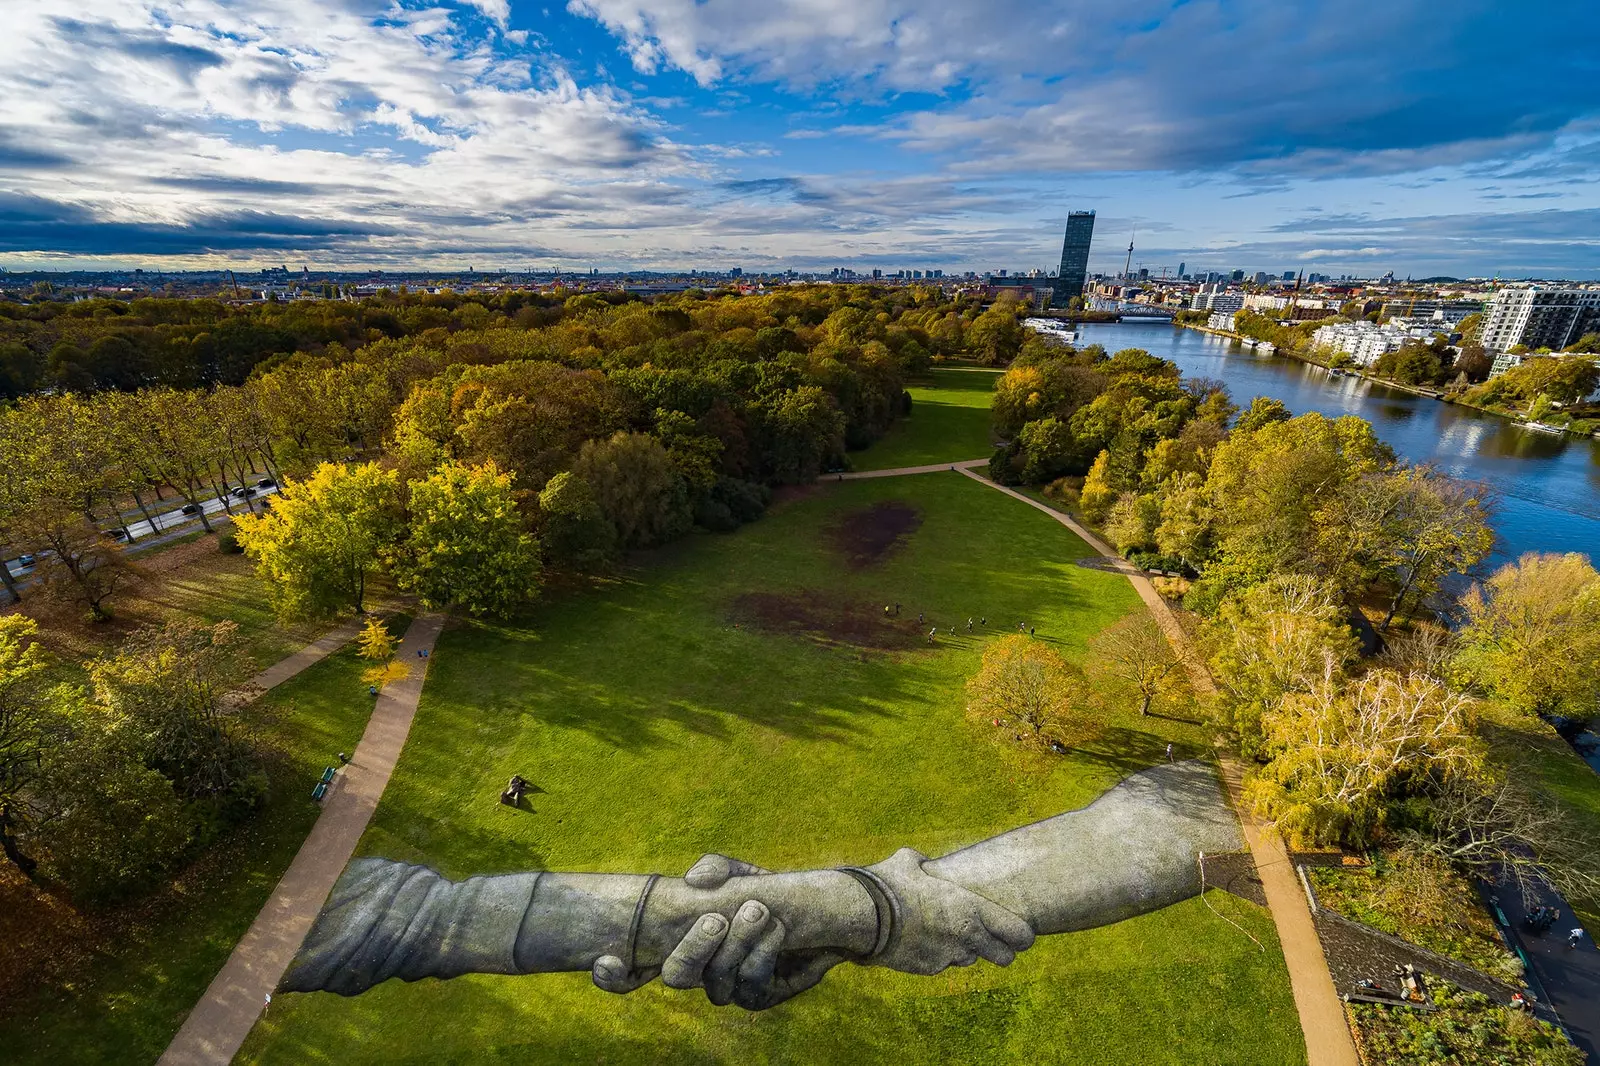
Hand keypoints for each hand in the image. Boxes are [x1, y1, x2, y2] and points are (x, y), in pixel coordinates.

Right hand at [591, 854, 843, 1009]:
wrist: (816, 915)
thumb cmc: (764, 892)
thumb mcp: (740, 873)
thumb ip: (716, 869)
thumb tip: (694, 880)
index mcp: (679, 941)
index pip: (632, 969)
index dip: (613, 976)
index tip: (608, 960)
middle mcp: (699, 968)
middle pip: (675, 976)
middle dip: (692, 948)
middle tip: (716, 919)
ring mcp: (727, 986)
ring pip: (716, 982)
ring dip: (737, 945)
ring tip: (759, 911)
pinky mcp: (757, 996)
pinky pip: (752, 985)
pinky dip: (763, 954)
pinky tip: (778, 931)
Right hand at [862, 847, 1034, 974]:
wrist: (862, 916)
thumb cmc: (888, 884)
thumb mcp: (908, 862)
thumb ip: (922, 862)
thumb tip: (920, 861)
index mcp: (971, 908)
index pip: (1019, 933)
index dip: (1023, 936)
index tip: (1022, 935)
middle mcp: (966, 936)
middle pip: (1005, 957)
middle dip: (1002, 951)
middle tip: (993, 941)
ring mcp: (948, 956)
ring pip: (969, 960)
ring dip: (963, 951)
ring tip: (945, 934)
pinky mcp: (928, 969)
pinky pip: (941, 965)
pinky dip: (936, 956)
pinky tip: (920, 942)